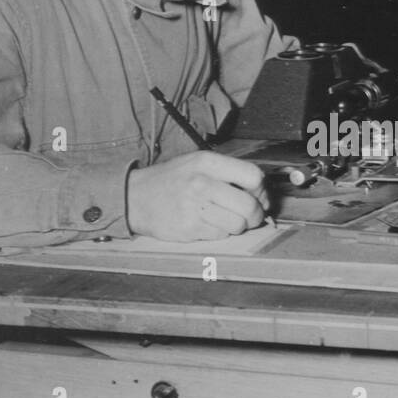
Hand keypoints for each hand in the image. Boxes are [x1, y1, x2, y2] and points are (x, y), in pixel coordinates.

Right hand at [126, 151, 268, 240]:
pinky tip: (207, 223)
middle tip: (250, 217)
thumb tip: (261, 192)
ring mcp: (194, 206)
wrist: (135, 197)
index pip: (252, 176)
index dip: (262, 191)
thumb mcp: (197, 163)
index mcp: (207, 162)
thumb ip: (228, 172)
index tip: (260, 197)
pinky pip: (220, 236)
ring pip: (237, 224)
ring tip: (225, 219)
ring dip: (237, 226)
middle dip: (255, 215)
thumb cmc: (172, 181)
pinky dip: (219, 233)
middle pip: (249, 205)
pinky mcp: (189, 228)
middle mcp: (201, 182)